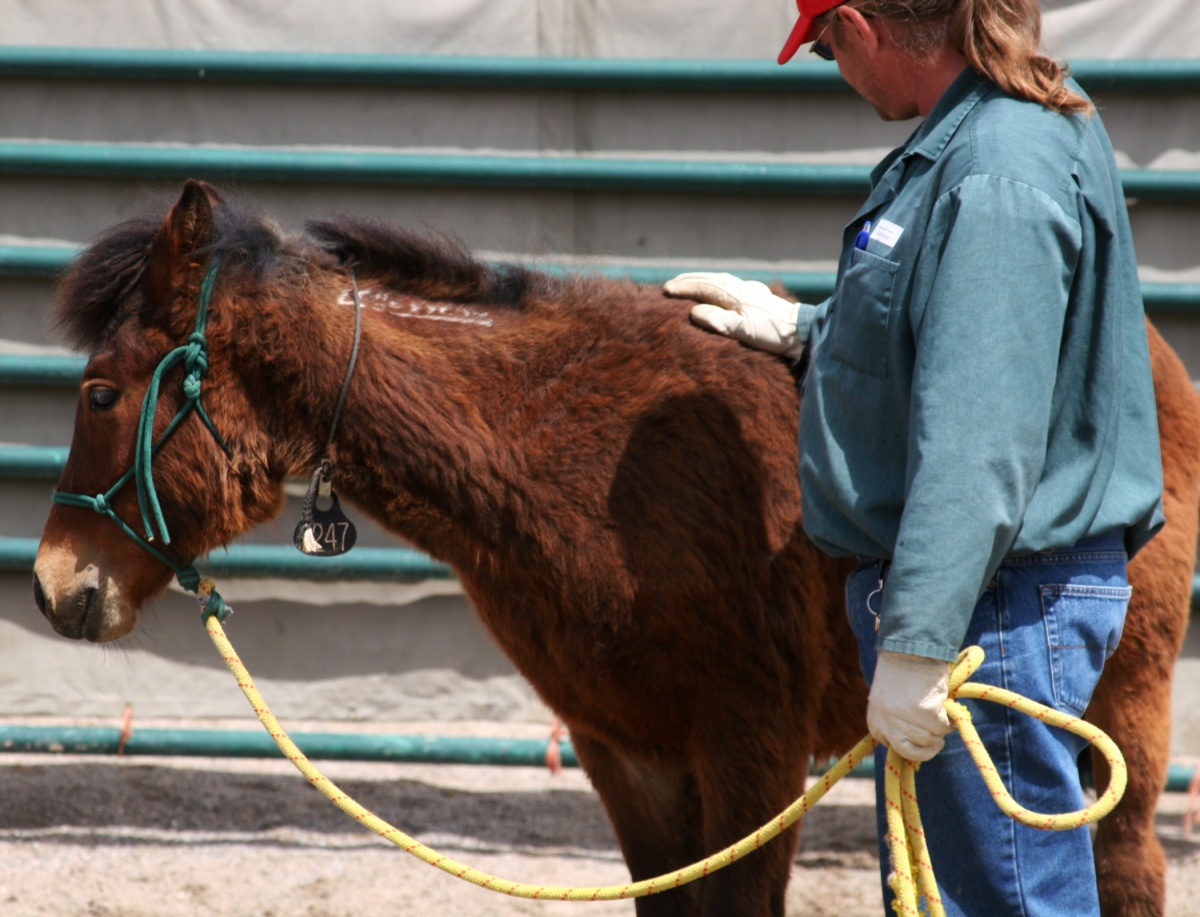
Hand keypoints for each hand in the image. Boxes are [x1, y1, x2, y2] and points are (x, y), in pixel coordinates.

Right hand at [664, 272, 806, 356]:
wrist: (803, 332)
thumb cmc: (773, 333)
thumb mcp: (745, 330)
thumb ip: (719, 321)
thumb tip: (694, 311)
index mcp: (735, 294)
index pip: (704, 287)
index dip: (684, 288)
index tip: (666, 290)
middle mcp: (741, 288)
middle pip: (711, 279)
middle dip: (689, 280)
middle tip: (671, 284)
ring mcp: (750, 291)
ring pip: (720, 281)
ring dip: (702, 281)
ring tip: (688, 285)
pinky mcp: (758, 298)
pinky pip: (730, 287)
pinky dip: (716, 286)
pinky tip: (716, 293)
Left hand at [867, 651, 952, 761]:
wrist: (911, 649)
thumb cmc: (900, 669)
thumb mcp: (888, 698)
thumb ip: (895, 718)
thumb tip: (914, 740)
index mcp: (876, 721)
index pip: (892, 747)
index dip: (909, 745)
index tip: (920, 741)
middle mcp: (888, 725)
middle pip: (911, 752)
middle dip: (927, 750)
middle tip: (938, 741)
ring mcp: (907, 722)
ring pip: (931, 740)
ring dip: (939, 728)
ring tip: (939, 710)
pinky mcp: (927, 715)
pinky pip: (944, 728)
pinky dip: (950, 720)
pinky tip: (947, 706)